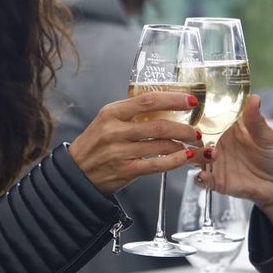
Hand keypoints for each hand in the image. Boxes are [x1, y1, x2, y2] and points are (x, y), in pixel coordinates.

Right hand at [67, 91, 201, 194]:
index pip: (147, 100)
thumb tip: (165, 105)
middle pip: (159, 125)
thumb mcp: (106, 121)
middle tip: (196, 130)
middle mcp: (115, 131)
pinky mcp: (125, 170)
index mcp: (111, 112)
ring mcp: (120, 152)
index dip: (173, 99)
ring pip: (161, 145)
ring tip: (194, 144)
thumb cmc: (95, 145)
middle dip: (184, 128)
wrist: (75, 173)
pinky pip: (157, 164)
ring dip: (183, 144)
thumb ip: (130, 114)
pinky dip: (175, 161)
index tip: (191, 100)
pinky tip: (186, 157)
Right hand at [201, 95, 272, 235]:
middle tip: (194, 134)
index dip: (198, 113)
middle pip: (196, 138)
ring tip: (204, 154)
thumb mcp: (267, 137)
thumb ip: (256, 120)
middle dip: (190, 136)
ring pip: (195, 157)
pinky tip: (203, 175)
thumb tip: (254, 98)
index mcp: (228, 128)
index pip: (208, 118)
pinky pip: (203, 180)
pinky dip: (200, 178)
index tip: (192, 109)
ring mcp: (216, 163)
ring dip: (195, 156)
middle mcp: (218, 144)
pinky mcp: (218, 181)